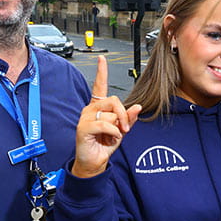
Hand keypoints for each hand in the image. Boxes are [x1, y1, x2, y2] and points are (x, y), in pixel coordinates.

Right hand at [71, 56, 140, 177]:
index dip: (101, 72)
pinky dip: (113, 133)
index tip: (102, 59)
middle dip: (124, 115)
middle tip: (125, 128)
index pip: (100, 86)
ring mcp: (85, 117)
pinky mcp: (83, 127)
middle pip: (113, 100)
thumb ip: (129, 118)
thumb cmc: (105, 144)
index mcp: (98, 107)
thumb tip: (137, 106)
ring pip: (110, 114)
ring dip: (118, 127)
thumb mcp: (121, 130)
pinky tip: (110, 138)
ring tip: (113, 136)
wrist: (95, 161)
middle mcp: (90, 109)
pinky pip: (105, 124)